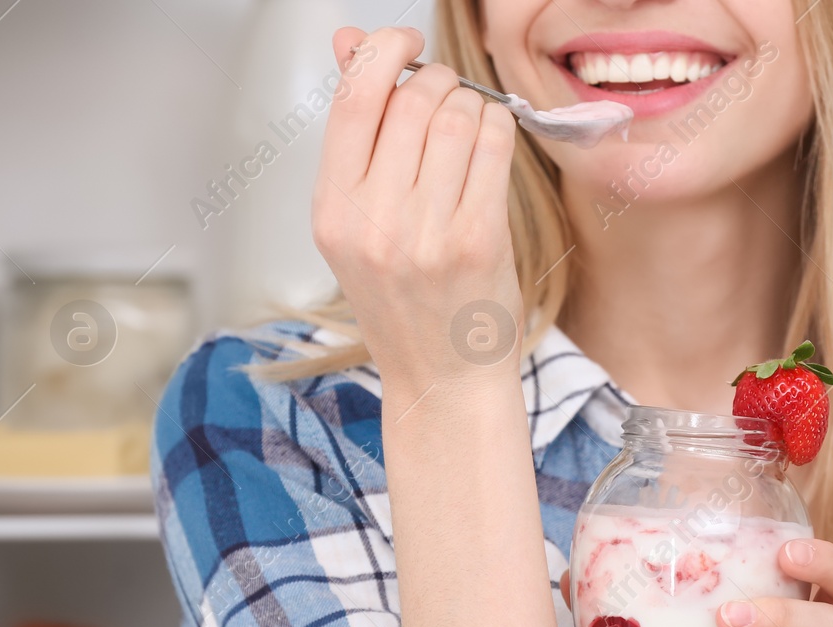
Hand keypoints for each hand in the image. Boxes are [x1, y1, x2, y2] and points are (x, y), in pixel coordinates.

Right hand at [312, 26, 522, 397]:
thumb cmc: (405, 299)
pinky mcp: (477, 241)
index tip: (404, 43)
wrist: (442, 379)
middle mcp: (372, 221)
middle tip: (448, 100)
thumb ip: (357, 131)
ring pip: (456, 115)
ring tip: (472, 126)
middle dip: (437, 82)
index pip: (352, 98)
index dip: (382, 51)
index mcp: (332, 210)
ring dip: (473, 103)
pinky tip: (494, 143)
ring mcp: (425, 233)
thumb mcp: (358, 220)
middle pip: (410, 100)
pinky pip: (494, 145)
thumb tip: (350, 41)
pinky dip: (499, 127)